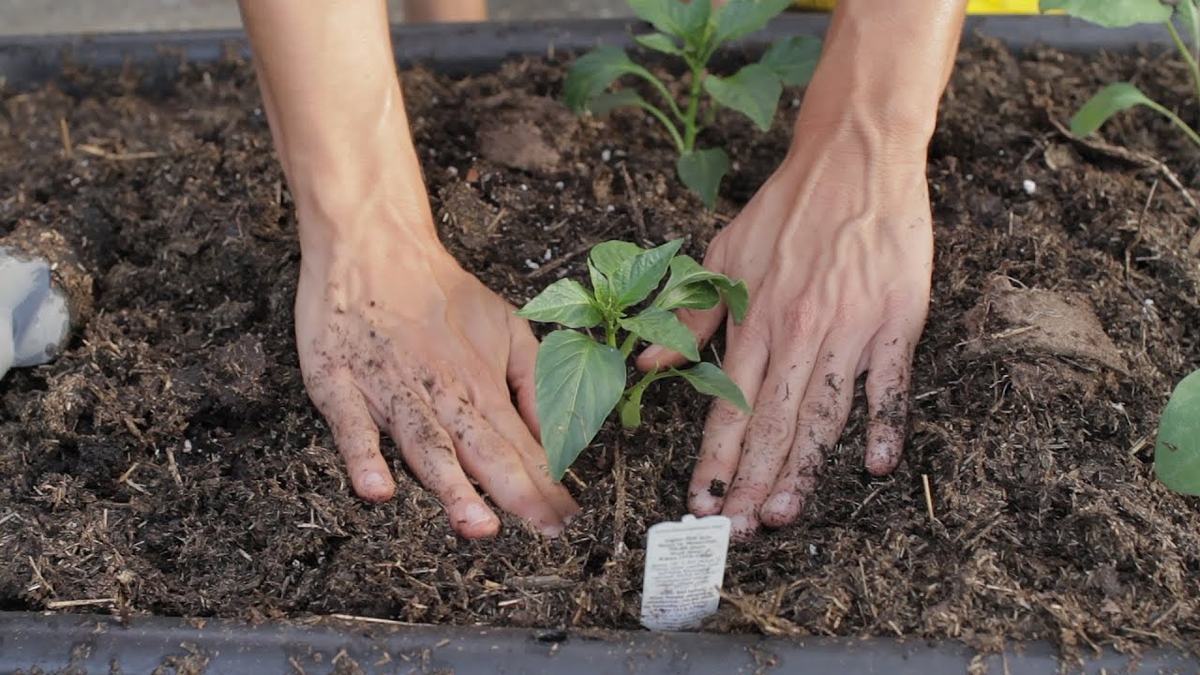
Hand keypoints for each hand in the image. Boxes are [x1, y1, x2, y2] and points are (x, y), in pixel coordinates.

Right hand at [296, 225, 577, 537]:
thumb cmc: (440, 292)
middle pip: (481, 451)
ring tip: (476, 525)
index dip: (546, 486)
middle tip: (542, 530)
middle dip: (515, 495)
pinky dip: (364, 457)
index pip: (520, 446)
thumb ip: (533, 383)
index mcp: (478, 385)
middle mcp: (438, 393)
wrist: (375, 243)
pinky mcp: (339, 383)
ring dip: (450, 487)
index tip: (567, 521)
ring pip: (424, 446)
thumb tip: (557, 437)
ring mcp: (388, 390)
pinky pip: (351, 426)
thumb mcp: (506, 328)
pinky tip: (377, 489)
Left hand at [638, 126, 932, 538]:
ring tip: (783, 514)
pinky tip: (875, 464)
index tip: (700, 504)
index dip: (712, 460)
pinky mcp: (896, 318)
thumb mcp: (721, 256)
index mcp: (755, 321)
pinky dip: (884, 422)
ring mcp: (850, 328)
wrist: (854, 158)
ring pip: (823, 413)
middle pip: (772, 423)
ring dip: (803, 468)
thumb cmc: (785, 210)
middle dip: (750, 483)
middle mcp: (798, 331)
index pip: (727, 406)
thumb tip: (646, 366)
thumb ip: (689, 319)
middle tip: (737, 532)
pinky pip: (890, 381)